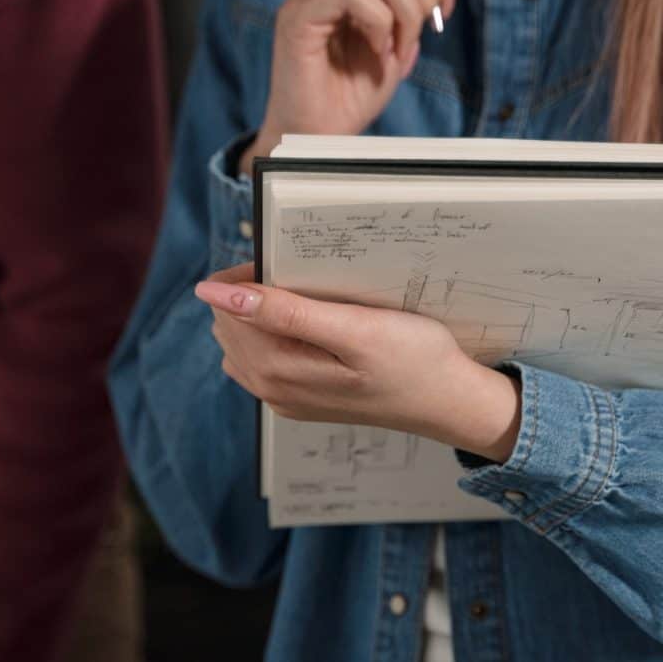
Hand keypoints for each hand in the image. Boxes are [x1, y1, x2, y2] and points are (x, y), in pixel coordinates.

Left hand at [197, 264, 520, 461]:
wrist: (448, 401)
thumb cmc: (414, 360)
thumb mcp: (355, 329)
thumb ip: (286, 313)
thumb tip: (215, 294)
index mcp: (277, 370)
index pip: (228, 309)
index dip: (248, 276)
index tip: (286, 261)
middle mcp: (272, 389)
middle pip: (230, 326)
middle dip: (255, 294)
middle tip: (307, 278)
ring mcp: (284, 399)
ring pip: (244, 342)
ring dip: (264, 314)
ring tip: (312, 300)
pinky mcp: (300, 400)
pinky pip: (264, 360)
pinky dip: (276, 335)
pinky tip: (313, 328)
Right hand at [240, 0, 456, 172]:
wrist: (320, 138)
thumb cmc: (350, 98)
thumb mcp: (395, 50)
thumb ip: (410, 16)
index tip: (445, 8)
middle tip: (419, 34)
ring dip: (402, 11)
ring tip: (397, 47)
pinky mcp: (299, 18)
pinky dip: (378, 23)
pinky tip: (378, 50)